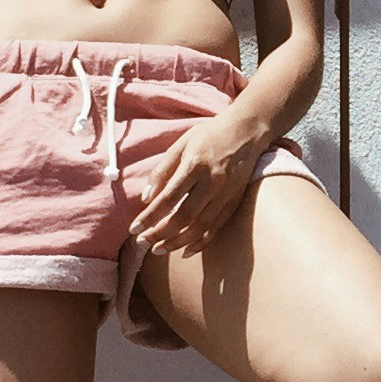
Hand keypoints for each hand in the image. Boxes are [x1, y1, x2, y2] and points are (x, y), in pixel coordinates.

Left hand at [131, 114, 263, 257]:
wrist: (246, 130)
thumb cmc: (209, 135)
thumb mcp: (181, 144)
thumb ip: (162, 171)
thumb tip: (146, 199)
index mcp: (195, 164)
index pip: (168, 198)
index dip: (150, 217)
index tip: (134, 229)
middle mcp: (212, 181)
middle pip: (183, 217)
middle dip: (160, 234)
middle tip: (143, 243)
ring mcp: (226, 193)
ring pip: (200, 226)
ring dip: (178, 242)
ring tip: (159, 249)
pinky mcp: (235, 200)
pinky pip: (217, 227)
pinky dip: (201, 242)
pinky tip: (186, 251)